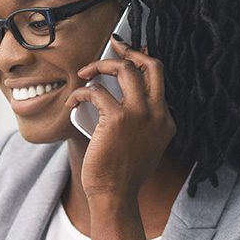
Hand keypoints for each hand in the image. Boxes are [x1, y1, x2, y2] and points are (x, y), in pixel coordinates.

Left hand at [66, 35, 175, 200]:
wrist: (115, 195)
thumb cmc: (121, 174)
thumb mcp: (143, 146)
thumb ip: (141, 125)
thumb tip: (119, 102)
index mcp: (165, 120)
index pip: (158, 79)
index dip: (141, 62)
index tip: (125, 55)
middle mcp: (157, 113)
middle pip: (150, 65)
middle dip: (129, 50)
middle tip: (112, 45)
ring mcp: (140, 115)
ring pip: (124, 69)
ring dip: (100, 65)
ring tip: (85, 73)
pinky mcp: (117, 119)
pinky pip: (96, 92)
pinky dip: (81, 92)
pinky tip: (73, 100)